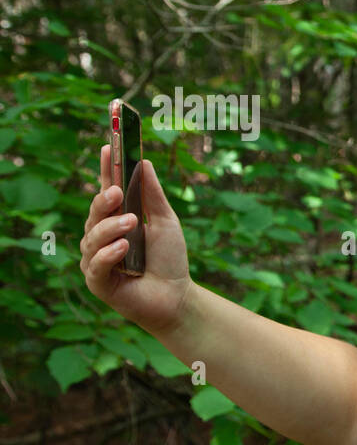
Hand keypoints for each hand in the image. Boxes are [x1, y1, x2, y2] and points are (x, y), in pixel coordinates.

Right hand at [80, 145, 193, 336]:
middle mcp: (102, 237)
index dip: (105, 169)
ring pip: (91, 237)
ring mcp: (96, 259)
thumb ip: (152, 195)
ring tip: (131, 224)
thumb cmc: (170, 259)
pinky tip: (123, 248)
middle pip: (94, 212)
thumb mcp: (165, 222)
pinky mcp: (97, 282)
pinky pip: (95, 264)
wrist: (177, 297)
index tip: (107, 147)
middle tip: (115, 192)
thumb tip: (143, 161)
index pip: (106, 190)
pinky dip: (108, 254)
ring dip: (111, 228)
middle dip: (102, 200)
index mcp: (117, 219)